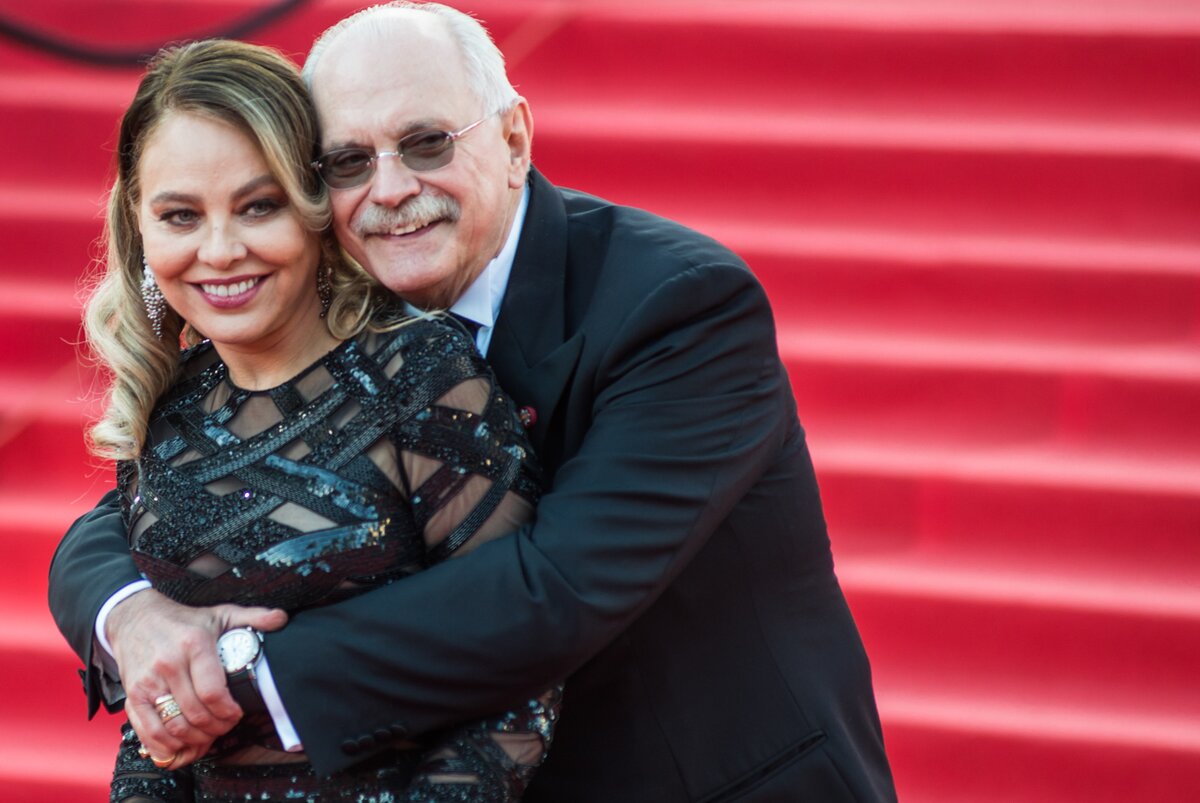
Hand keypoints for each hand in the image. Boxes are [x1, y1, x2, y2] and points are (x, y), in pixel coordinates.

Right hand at [108, 588, 286, 768]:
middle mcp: (168, 665)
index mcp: (194, 644)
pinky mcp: (133, 696)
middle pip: (195, 714)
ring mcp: (147, 683)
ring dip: (194, 740)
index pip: (212, 692)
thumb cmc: (184, 621)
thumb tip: (281, 618)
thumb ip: (253, 616)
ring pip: (173, 727)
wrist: (136, 618)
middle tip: (226, 726)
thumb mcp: (221, 613)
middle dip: (216, 728)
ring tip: (208, 735)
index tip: (237, 714)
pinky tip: (181, 746)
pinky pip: (148, 732)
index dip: (228, 712)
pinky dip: (166, 747)